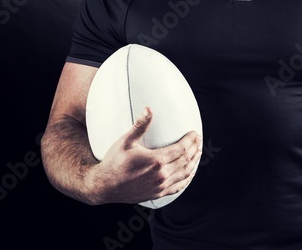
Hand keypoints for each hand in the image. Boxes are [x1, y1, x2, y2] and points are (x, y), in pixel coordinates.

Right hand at [87, 107, 201, 204]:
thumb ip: (140, 125)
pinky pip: (178, 187)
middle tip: (198, 140)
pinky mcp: (157, 194)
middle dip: (194, 148)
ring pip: (185, 174)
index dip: (190, 140)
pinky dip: (187, 179)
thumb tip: (149, 109)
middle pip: (186, 160)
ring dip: (193, 162)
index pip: (182, 149)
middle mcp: (161, 175)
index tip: (194, 133)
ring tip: (198, 153)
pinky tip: (189, 173)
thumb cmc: (113, 162)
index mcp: (156, 161)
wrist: (103, 186)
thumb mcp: (125, 142)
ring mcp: (160, 186)